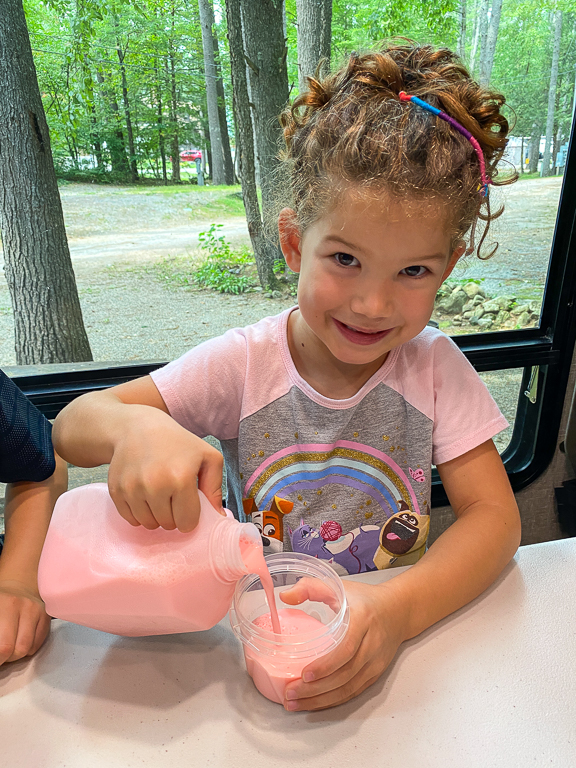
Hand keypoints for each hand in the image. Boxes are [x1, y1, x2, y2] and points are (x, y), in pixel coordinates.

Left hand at [0, 581, 50, 664]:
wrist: (17, 586)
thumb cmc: (1, 603)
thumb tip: (1, 654)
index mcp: (4, 604)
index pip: (3, 646)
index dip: (0, 658)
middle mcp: (23, 605)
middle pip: (16, 649)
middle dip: (6, 658)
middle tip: (1, 655)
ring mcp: (37, 609)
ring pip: (27, 648)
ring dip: (16, 654)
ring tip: (9, 647)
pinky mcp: (46, 615)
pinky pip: (37, 644)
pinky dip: (27, 649)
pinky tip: (19, 640)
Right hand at [108, 412, 223, 532]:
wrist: (138, 427)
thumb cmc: (177, 443)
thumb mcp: (207, 457)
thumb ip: (215, 488)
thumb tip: (218, 518)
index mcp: (181, 478)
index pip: (187, 522)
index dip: (190, 517)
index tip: (188, 503)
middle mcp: (155, 485)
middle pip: (168, 525)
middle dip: (173, 516)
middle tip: (173, 496)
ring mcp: (132, 488)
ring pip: (148, 524)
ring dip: (156, 516)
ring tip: (159, 495)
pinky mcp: (116, 490)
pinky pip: (130, 519)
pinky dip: (139, 513)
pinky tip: (145, 496)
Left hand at [281, 579, 407, 710]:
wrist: (398, 611)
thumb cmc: (366, 599)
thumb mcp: (339, 586)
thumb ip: (311, 587)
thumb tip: (285, 596)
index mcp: (363, 620)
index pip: (347, 649)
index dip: (326, 665)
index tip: (305, 674)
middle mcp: (371, 644)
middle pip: (345, 674)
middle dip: (316, 689)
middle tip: (290, 692)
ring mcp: (375, 662)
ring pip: (348, 688)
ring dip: (321, 700)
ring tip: (295, 702)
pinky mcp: (375, 673)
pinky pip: (353, 692)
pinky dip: (333, 701)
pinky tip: (314, 703)